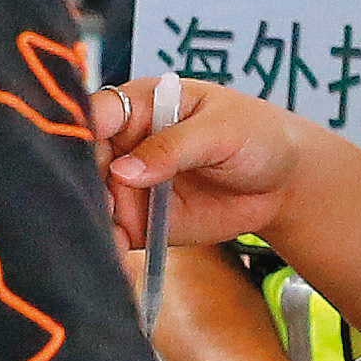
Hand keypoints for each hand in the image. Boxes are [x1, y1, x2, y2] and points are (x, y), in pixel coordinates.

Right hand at [94, 76, 302, 257]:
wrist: (284, 182)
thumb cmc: (257, 135)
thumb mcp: (220, 131)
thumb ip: (173, 147)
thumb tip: (124, 171)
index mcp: (143, 106)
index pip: (97, 113)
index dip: (79, 130)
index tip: (76, 153)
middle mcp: (126, 145)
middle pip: (85, 162)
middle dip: (85, 183)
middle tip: (103, 202)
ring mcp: (131, 187)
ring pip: (95, 202)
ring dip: (92, 219)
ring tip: (105, 232)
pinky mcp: (141, 223)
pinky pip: (116, 236)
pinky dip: (110, 247)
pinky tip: (113, 254)